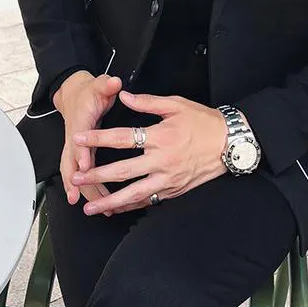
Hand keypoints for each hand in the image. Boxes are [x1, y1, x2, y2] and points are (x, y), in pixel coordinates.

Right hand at [54, 71, 122, 209]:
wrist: (75, 95)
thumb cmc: (89, 92)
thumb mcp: (99, 85)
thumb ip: (106, 84)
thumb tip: (114, 82)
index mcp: (80, 122)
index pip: (79, 139)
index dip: (81, 152)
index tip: (85, 164)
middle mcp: (74, 138)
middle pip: (71, 162)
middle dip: (75, 181)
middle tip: (80, 197)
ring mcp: (75, 148)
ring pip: (74, 173)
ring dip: (82, 190)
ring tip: (95, 207)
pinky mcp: (80, 154)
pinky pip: (80, 174)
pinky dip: (85, 189)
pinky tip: (97, 202)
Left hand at [70, 91, 227, 215]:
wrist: (230, 144)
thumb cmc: (204, 122)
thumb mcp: (177, 105)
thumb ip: (148, 102)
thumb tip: (124, 96)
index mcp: (160, 137)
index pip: (122, 138)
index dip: (98, 139)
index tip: (79, 139)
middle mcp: (162, 161)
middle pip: (122, 171)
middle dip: (96, 175)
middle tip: (77, 177)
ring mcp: (168, 179)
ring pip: (133, 194)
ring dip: (109, 201)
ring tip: (90, 206)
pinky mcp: (174, 190)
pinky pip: (148, 201)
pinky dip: (130, 207)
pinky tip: (115, 210)